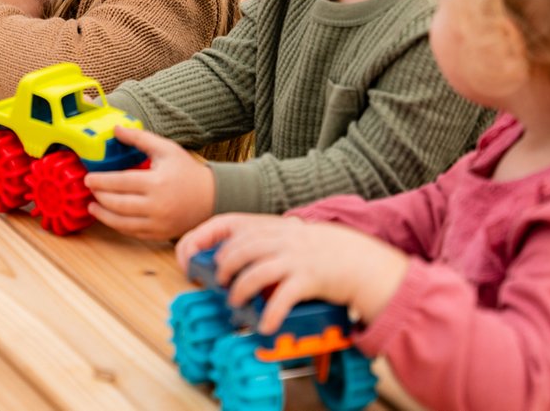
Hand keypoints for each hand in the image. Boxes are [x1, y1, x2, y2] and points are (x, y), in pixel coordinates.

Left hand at [85, 126, 214, 239]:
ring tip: (92, 206)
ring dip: (104, 215)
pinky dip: (118, 226)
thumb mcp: (166, 149)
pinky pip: (133, 233)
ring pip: (122, 223)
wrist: (212, 197)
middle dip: (99, 196)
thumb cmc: (188, 171)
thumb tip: (116, 129)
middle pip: (118, 204)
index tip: (88, 178)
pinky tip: (110, 217)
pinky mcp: (160, 234)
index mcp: (156, 183)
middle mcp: (156, 206)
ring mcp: (158, 223)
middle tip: (89, 189)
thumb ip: (140, 138)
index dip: (101, 181)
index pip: (120, 183)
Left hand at [175, 213, 408, 332]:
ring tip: (236, 304)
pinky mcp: (310, 278)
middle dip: (222, 270)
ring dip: (239, 292)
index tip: (189, 257)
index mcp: (271, 227)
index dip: (202, 238)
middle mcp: (281, 238)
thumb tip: (226, 258)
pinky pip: (282, 297)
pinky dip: (269, 314)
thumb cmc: (320, 252)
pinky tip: (264, 326)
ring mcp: (295, 257)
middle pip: (238, 250)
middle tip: (219, 285)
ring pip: (255, 272)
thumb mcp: (288, 237)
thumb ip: (261, 242)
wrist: (361, 260)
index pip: (228, 223)